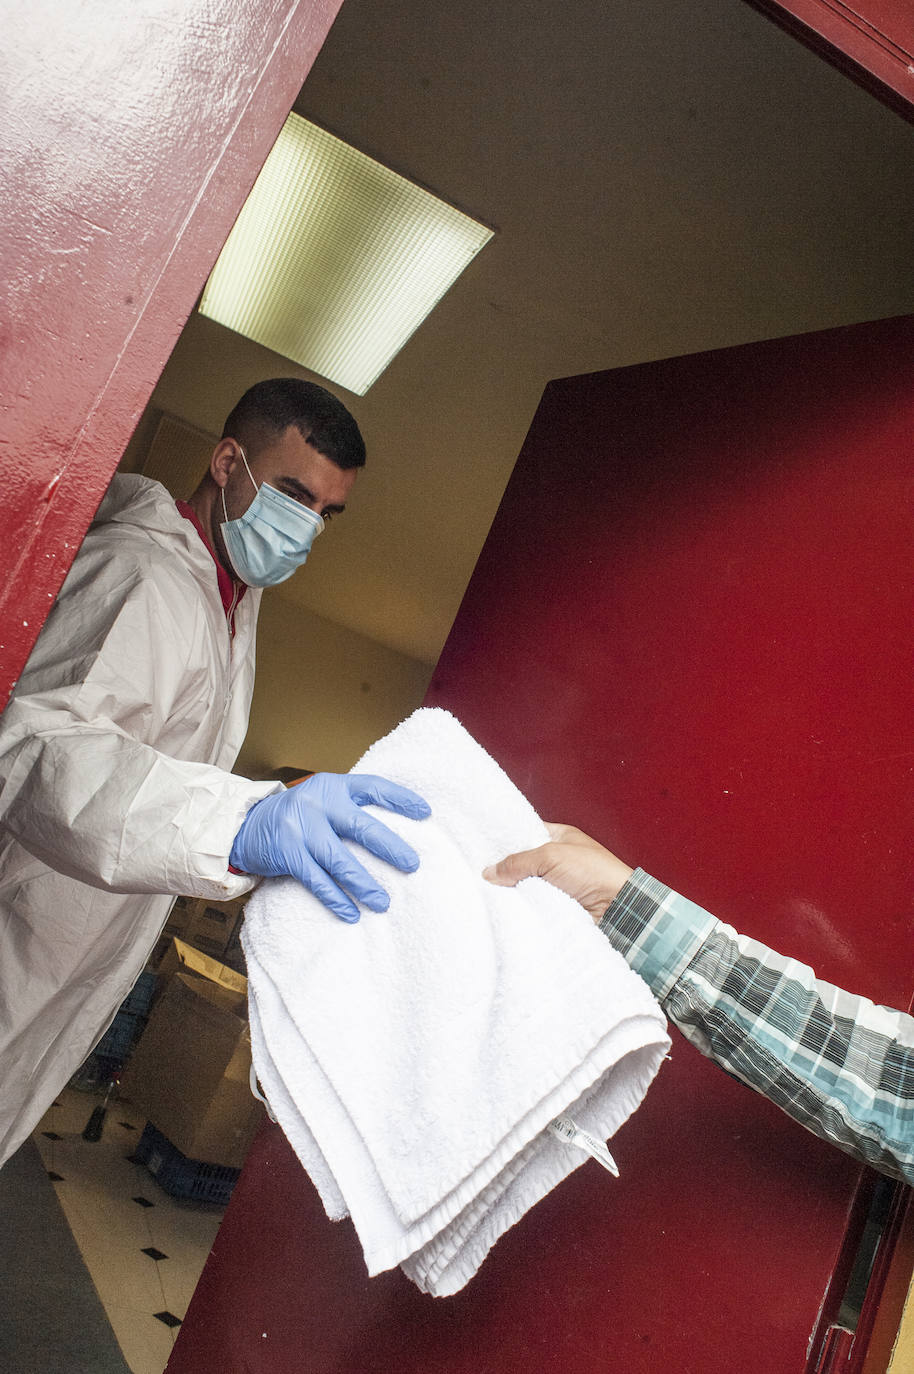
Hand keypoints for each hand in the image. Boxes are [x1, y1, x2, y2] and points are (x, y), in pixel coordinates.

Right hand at [230, 772, 430, 922]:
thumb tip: (396, 830)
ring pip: (339, 860)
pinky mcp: (288, 854)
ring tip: (384, 902)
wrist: (247, 824)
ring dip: (364, 884)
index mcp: (333, 787)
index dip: (400, 799)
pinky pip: (317, 880)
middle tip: (412, 864)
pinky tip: (352, 913)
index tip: (425, 812)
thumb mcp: (323, 799)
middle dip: (389, 847)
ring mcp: (301, 829)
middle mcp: (318, 804)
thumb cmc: (299, 814)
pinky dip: (336, 899)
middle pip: (360, 826)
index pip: (372, 787)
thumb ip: (350, 806)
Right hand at [482, 823, 633, 922]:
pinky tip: (503, 909)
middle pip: (523, 862)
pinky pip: (533, 905)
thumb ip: (517, 861)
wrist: (618, 908)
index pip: (526, 833)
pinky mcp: (558, 906)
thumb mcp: (550, 856)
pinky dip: (522, 907)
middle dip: (505, 869)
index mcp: (560, 837)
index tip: (481, 847)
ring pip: (525, 885)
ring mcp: (557, 884)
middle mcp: (557, 859)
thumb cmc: (592, 872)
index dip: (506, 839)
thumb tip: (490, 873)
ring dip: (512, 891)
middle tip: (478, 874)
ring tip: (484, 894)